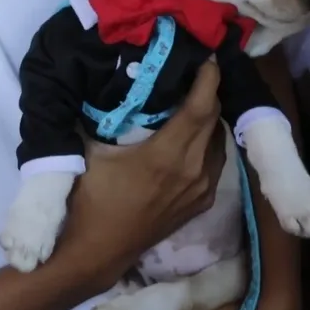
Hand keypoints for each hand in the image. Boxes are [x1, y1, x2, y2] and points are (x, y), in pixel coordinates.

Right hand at [59, 61, 226, 286]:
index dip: (209, 79)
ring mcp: (203, 188)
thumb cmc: (90, 199)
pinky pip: (217, 162)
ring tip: (198, 100)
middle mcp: (194, 170)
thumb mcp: (91, 152)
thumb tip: (104, 83)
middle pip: (214, 119)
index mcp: (167, 155)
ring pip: (219, 140)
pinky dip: (211, 143)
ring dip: (212, 119)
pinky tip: (197, 135)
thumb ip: (102, 117)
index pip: (201, 107)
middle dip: (210, 93)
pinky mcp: (204, 202)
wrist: (97, 252)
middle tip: (200, 72)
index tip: (211, 57)